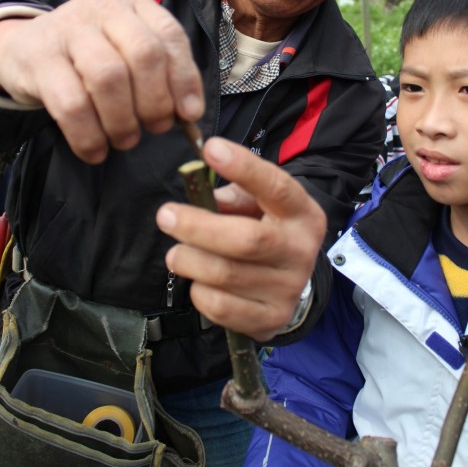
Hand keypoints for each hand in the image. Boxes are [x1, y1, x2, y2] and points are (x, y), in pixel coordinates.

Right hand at [0, 0, 203, 163]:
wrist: (21, 49)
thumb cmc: (89, 55)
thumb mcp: (127, 50)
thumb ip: (161, 73)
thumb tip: (190, 112)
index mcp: (131, 0)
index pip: (170, 35)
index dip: (185, 78)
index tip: (189, 114)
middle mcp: (101, 5)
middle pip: (144, 54)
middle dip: (156, 101)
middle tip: (154, 128)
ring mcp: (67, 27)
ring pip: (109, 78)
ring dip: (123, 121)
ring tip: (125, 140)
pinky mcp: (39, 57)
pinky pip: (71, 104)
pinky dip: (88, 136)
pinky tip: (95, 151)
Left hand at [158, 137, 326, 341]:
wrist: (292, 283)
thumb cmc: (265, 230)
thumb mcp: (257, 205)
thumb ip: (232, 196)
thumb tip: (200, 197)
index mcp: (301, 213)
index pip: (276, 187)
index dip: (244, 167)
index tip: (210, 148)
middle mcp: (300, 250)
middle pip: (247, 241)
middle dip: (199, 227)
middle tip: (166, 216)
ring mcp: (288, 288)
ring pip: (226, 275)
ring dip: (190, 260)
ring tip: (176, 253)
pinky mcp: (270, 318)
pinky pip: (221, 306)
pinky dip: (198, 291)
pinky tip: (198, 281)